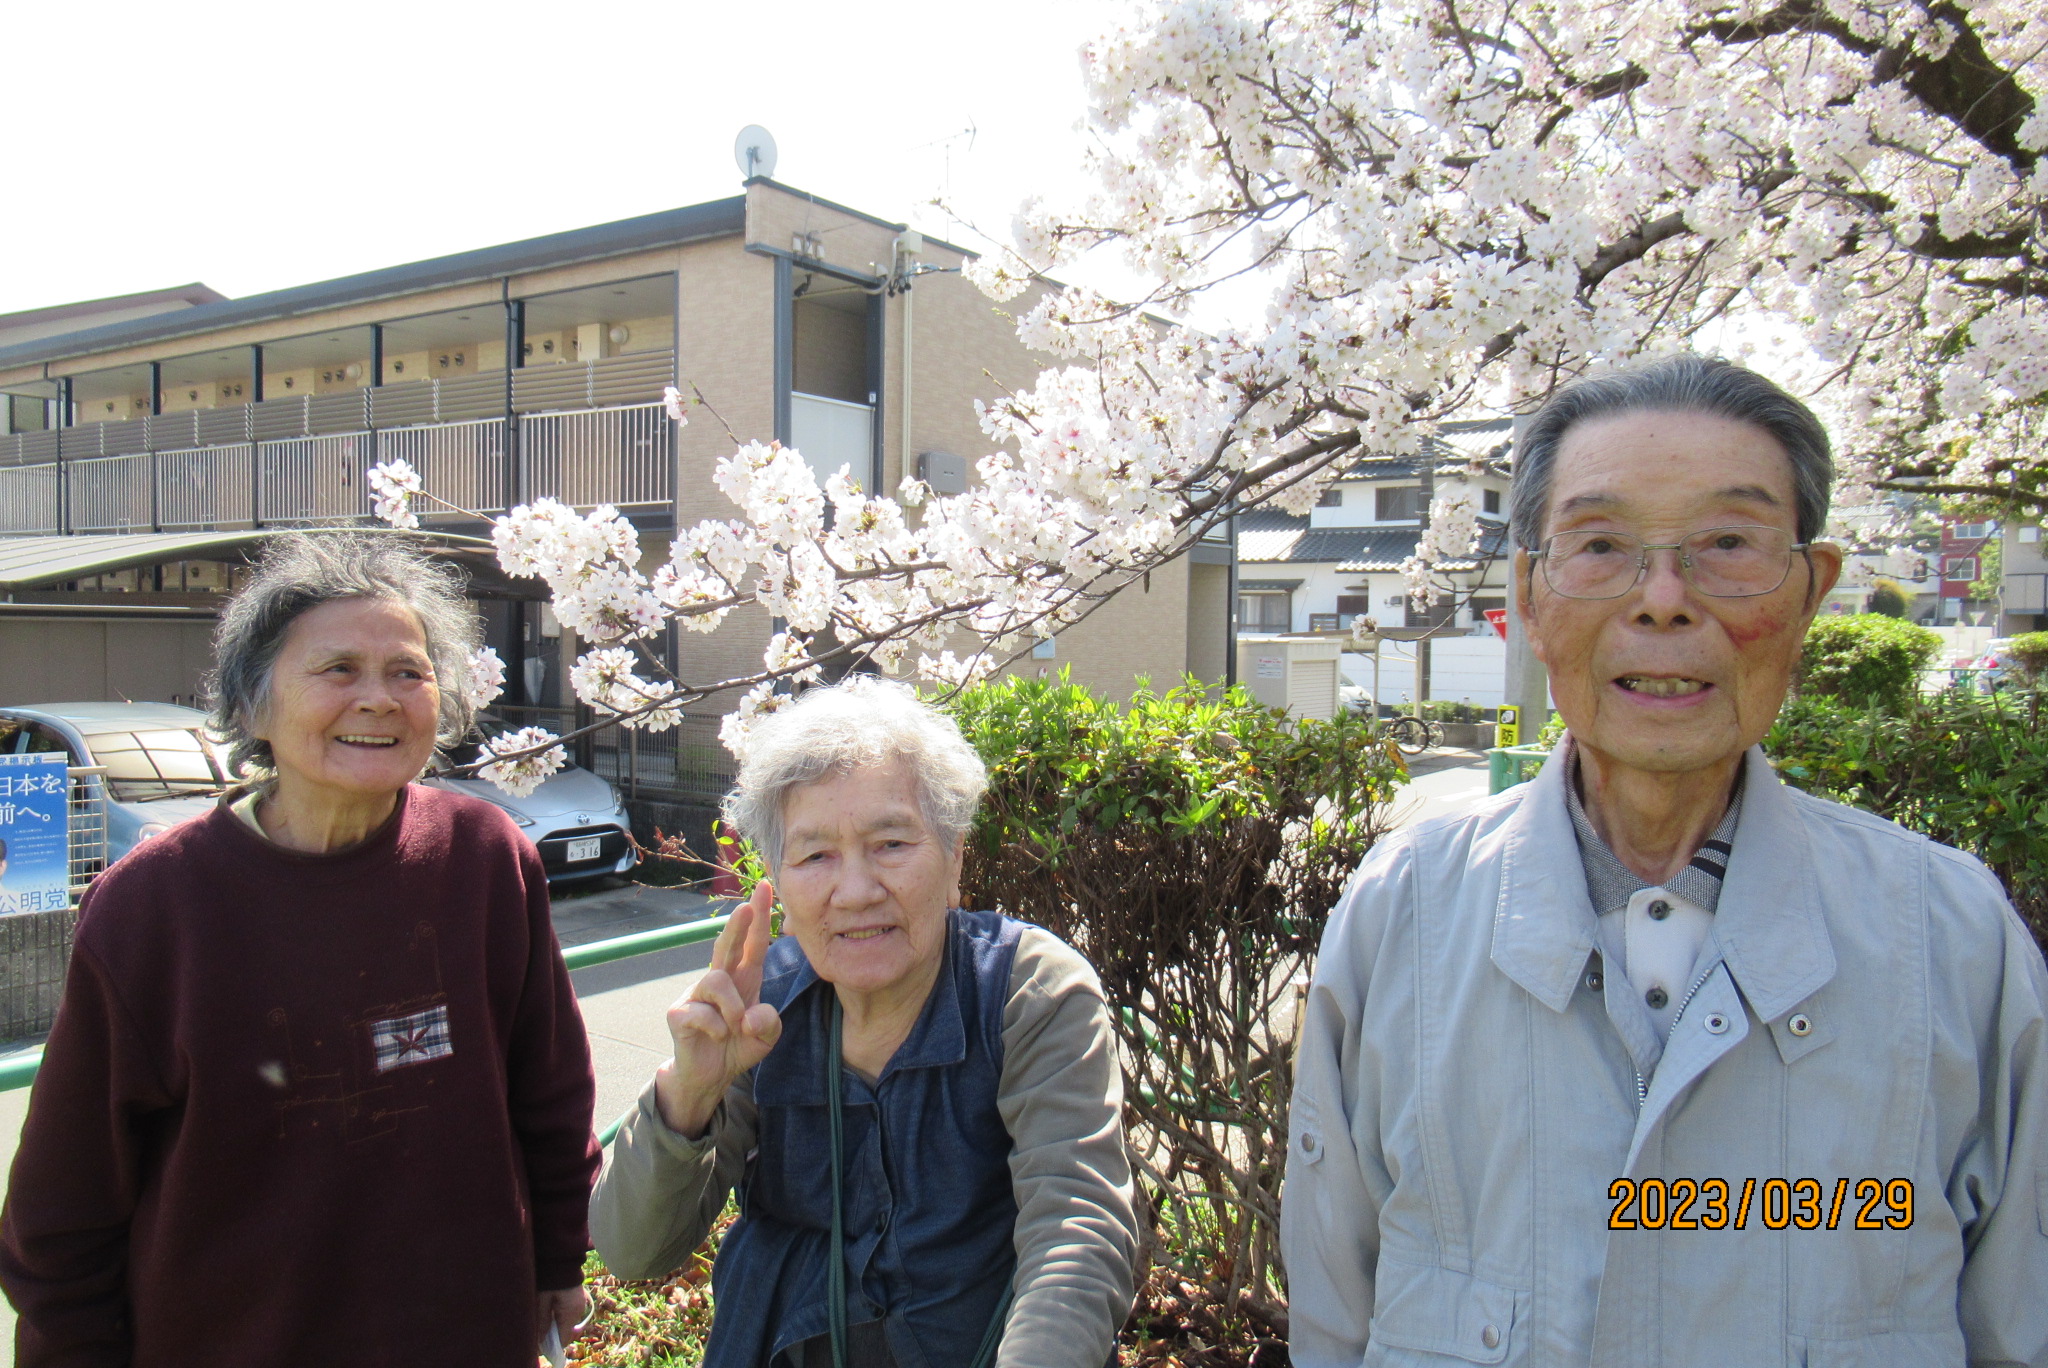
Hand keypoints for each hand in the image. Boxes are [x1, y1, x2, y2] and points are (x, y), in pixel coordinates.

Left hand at [535, 1285, 589, 1350]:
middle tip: (542, 1327)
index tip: (542, 1340)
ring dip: (558, 1324)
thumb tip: (541, 1339)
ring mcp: (581, 1305)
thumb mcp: (543, 1300)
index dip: (553, 1343)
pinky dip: (562, 1317)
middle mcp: (579, 1312)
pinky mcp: (580, 1300)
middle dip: (555, 1334)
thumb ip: (542, 1320)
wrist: (563, 1259)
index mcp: (571, 1313)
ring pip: (569, 1324)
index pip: (564, 1339)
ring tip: (547, 1316)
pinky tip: (554, 1309)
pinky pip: (571, 1315)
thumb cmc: (551, 1279)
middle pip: (567, 1333)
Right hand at [654, 880, 782, 1137]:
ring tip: (736, 1028)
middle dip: (737, 925)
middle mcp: (720, 979)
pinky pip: (702, 1012)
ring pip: (717, 981)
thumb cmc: (738, 1045)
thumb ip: (768, 1024)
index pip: (754, 943)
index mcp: (744, 979)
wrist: (709, 1075)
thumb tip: (750, 1014)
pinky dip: (717, 1028)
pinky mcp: (679, 1012)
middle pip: (727, 945)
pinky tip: (717, 1037)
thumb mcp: (765, 1037)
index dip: (760, 916)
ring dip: (733, 1008)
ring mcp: (696, 993)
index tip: (764, 887)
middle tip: (746, 907)